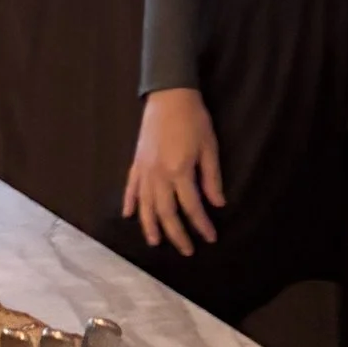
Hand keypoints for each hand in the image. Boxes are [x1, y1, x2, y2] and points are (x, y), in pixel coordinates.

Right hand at [123, 88, 223, 258]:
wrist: (169, 95)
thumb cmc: (194, 119)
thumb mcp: (209, 147)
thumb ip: (211, 178)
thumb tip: (218, 204)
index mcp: (180, 171)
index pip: (192, 206)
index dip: (202, 224)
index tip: (211, 237)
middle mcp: (159, 175)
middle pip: (167, 213)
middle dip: (177, 235)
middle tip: (187, 251)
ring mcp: (145, 170)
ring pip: (146, 206)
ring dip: (150, 226)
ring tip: (155, 243)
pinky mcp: (137, 163)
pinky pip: (131, 188)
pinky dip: (130, 203)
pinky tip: (129, 216)